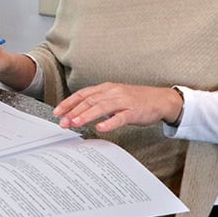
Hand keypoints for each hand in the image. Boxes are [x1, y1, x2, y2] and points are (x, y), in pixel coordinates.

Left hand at [52, 83, 183, 132]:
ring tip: (75, 123)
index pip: (83, 94)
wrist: (160, 99)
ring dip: (86, 115)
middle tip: (62, 122)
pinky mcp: (134, 111)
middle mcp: (112, 92)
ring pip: (101, 107)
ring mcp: (123, 101)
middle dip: (73, 111)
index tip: (57, 112)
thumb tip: (79, 112)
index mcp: (106, 88)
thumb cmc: (136, 100)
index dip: (69, 103)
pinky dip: (109, 122)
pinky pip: (120, 117)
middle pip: (89, 101)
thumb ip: (99, 102)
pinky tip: (101, 128)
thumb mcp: (114, 97)